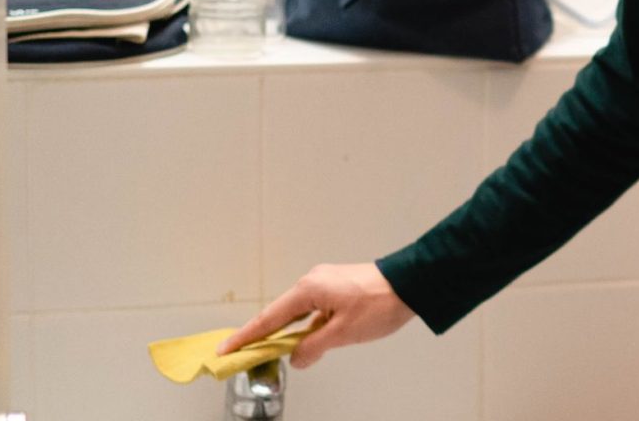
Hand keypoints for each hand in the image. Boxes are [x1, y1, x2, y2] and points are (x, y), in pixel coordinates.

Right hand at [217, 263, 416, 368]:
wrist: (412, 282)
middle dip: (263, 335)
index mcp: (309, 289)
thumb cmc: (379, 304)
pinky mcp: (339, 285)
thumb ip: (314, 347)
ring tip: (274, 351)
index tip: (226, 348)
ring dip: (288, 331)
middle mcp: (313, 281)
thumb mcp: (343, 333)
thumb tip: (296, 357)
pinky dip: (306, 325)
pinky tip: (308, 339)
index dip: (247, 336)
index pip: (270, 318)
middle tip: (244, 353)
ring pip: (299, 311)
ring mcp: (326, 281)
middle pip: (281, 313)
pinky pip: (313, 308)